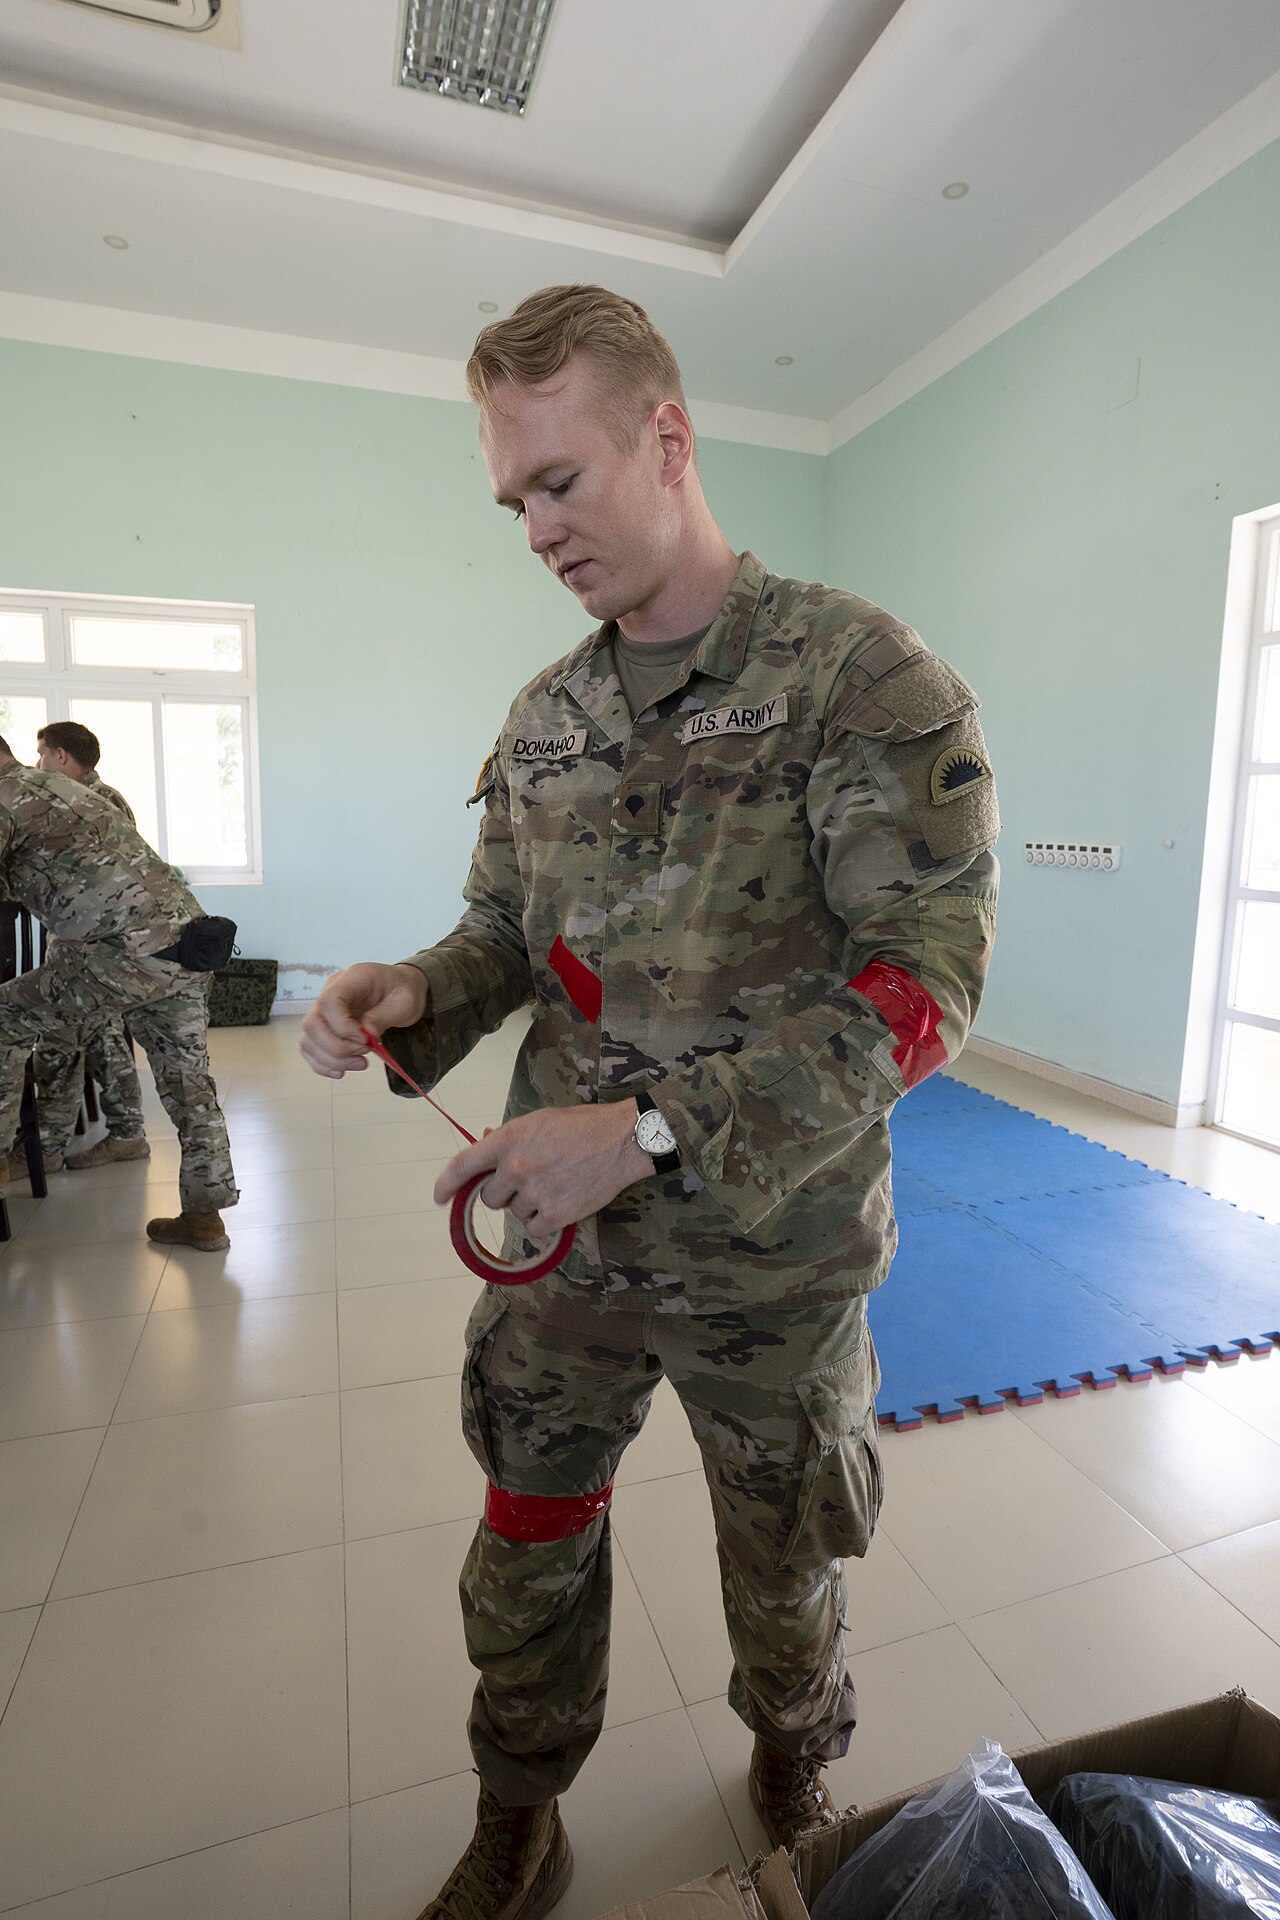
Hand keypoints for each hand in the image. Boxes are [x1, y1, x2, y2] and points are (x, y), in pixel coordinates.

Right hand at [299, 962, 427, 1078]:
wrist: (401, 989)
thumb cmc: (403, 991)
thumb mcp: (404, 1001)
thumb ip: (382, 1016)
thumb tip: (366, 1035)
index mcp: (352, 979)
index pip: (329, 1001)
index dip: (342, 1026)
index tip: (364, 1039)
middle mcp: (331, 992)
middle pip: (312, 1023)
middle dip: (336, 1048)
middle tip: (363, 1054)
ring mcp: (324, 1010)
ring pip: (308, 1039)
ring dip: (331, 1059)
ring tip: (360, 1063)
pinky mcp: (324, 1026)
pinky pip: (311, 1048)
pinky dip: (323, 1064)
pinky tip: (342, 1070)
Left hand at [434, 1100, 652, 1235]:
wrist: (621, 1140)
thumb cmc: (581, 1125)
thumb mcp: (539, 1121)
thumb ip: (509, 1137)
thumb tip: (484, 1141)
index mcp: (508, 1141)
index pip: (463, 1165)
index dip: (446, 1184)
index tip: (439, 1198)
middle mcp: (516, 1168)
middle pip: (489, 1198)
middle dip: (503, 1193)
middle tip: (529, 1180)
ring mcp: (535, 1193)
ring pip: (515, 1213)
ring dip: (528, 1205)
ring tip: (555, 1185)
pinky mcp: (557, 1214)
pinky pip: (535, 1229)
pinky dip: (545, 1221)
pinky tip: (561, 1203)